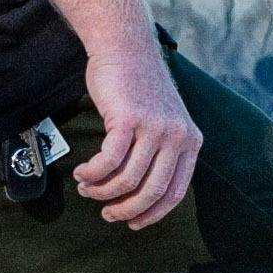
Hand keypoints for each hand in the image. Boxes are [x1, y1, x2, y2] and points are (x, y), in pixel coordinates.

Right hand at [78, 35, 202, 229]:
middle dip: (126, 209)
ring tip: (87, 189)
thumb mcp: (163, 121)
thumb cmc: (138, 88)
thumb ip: (160, 152)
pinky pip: (108, 161)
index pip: (176, 192)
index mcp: (190, 141)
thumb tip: (139, 193)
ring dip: (102, 190)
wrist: (125, 48)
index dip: (153, 213)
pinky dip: (92, 173)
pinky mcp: (129, 119)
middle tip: (106, 214)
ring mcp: (154, 127)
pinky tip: (82, 174)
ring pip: (127, 179)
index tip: (133, 223)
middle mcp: (177, 136)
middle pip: (152, 191)